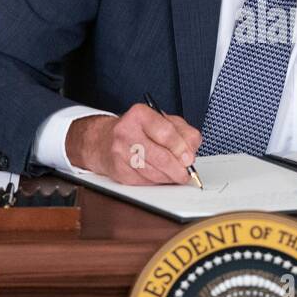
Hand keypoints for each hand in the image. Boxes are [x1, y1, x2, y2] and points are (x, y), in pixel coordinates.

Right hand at [66, 104, 202, 184]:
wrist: (104, 141)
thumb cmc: (138, 130)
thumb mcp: (163, 121)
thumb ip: (183, 132)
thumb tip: (192, 150)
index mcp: (140, 115)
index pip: (165, 133)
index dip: (181, 148)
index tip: (190, 159)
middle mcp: (126, 131)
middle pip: (160, 156)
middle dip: (178, 169)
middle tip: (186, 173)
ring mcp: (120, 152)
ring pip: (153, 173)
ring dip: (169, 177)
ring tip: (175, 174)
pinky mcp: (118, 171)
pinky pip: (144, 182)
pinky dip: (157, 181)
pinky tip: (159, 176)